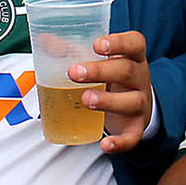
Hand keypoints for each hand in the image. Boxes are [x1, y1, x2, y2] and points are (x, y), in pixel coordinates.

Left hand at [69, 30, 152, 153]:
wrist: (136, 105)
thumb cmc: (113, 77)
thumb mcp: (100, 61)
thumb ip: (73, 50)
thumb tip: (45, 41)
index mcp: (132, 57)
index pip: (134, 43)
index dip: (119, 42)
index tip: (97, 45)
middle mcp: (139, 78)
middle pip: (127, 71)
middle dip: (100, 71)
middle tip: (74, 72)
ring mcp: (140, 102)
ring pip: (132, 101)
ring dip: (108, 101)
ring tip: (86, 99)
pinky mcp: (136, 126)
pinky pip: (132, 136)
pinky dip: (120, 142)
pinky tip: (105, 143)